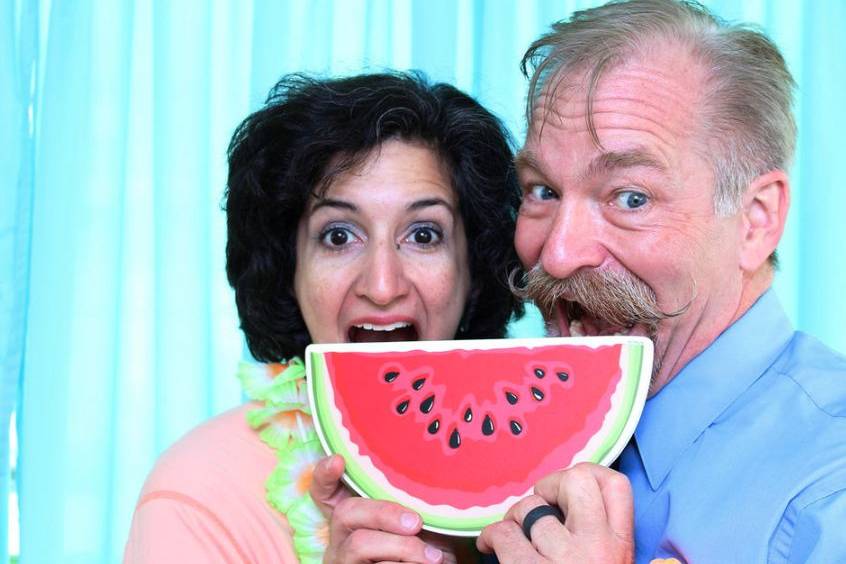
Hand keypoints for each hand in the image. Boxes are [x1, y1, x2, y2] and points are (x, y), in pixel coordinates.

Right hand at [310, 455, 446, 562]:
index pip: (324, 492)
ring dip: (403, 547)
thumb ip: (407, 506)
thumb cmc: (421, 550)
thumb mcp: (413, 525)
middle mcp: (339, 539)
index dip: (324, 475)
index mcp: (352, 520)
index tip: (339, 460)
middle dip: (384, 512)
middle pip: (345, 512)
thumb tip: (425, 485)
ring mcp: (343, 561)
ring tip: (433, 557)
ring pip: (360, 544)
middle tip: (416, 522)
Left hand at [477, 462, 633, 562]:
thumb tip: (606, 525)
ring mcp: (566, 560)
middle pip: (577, 478)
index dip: (591, 475)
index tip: (570, 490)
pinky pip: (504, 534)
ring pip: (532, 506)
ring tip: (514, 533)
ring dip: (516, 517)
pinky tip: (489, 545)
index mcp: (622, 547)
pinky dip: (491, 537)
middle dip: (552, 485)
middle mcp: (599, 549)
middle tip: (541, 504)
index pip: (617, 484)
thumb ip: (608, 542)